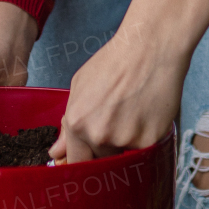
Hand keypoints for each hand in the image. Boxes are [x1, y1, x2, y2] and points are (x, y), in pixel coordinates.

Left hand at [51, 0, 208, 161]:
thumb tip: (57, 153)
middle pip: (100, 161)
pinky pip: (144, 149)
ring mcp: (126, 139)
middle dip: (105, 148)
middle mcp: (99, 135)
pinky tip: (145, 111)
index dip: (83, 160)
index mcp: (77, 122)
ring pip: (123, 155)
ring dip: (126, 141)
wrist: (150, 48)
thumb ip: (68, 122)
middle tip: (116, 120)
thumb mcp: (80, 86)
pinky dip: (145, 135)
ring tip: (132, 111)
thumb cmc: (115, 62)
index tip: (89, 157)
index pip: (76, 160)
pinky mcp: (151, 139)